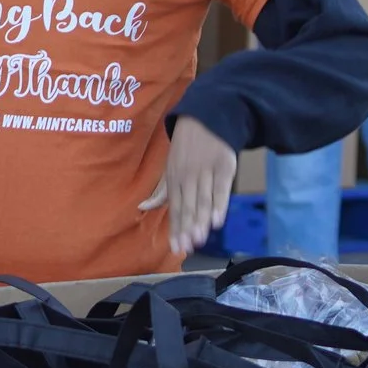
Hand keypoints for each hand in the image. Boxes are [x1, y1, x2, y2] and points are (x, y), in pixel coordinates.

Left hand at [138, 118, 239, 257]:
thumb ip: (161, 191)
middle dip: (187, 228)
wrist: (208, 119)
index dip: (176, 228)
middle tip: (187, 248)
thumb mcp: (170, 167)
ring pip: (203, 200)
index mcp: (174, 178)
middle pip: (188, 206)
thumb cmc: (187, 149)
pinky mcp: (224, 167)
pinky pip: (221, 189)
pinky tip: (217, 221)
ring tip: (199, 239)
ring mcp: (206, 172)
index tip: (176, 247)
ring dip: (201, 221)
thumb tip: (142, 207)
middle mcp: (188, 177)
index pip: (174, 208)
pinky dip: (219, 205)